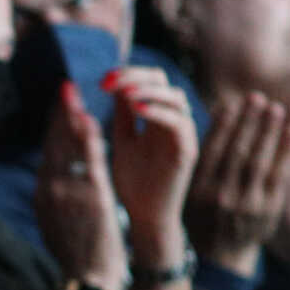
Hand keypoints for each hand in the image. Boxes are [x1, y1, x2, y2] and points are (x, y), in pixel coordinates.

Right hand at [35, 80, 126, 289]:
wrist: (87, 282)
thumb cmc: (79, 255)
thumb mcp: (59, 223)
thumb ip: (58, 198)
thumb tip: (57, 181)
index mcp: (43, 196)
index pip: (48, 153)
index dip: (53, 127)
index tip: (59, 107)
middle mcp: (50, 191)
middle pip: (53, 144)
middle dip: (58, 114)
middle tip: (64, 87)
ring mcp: (67, 194)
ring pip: (67, 148)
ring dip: (70, 119)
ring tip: (74, 95)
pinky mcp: (89, 199)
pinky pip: (88, 162)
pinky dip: (87, 140)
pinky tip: (90, 121)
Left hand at [103, 64, 197, 265]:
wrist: (144, 215)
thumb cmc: (134, 181)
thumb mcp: (123, 142)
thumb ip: (122, 116)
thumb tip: (114, 85)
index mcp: (156, 117)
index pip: (150, 81)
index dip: (129, 74)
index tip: (103, 80)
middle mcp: (172, 121)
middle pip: (164, 82)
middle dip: (136, 76)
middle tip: (111, 82)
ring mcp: (182, 135)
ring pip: (176, 98)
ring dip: (149, 91)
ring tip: (126, 93)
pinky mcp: (187, 151)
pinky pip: (179, 123)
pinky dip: (159, 112)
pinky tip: (138, 110)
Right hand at [185, 92, 289, 274]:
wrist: (221, 256)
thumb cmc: (204, 215)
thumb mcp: (191, 190)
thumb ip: (203, 158)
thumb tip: (219, 114)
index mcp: (198, 190)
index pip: (212, 150)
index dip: (224, 124)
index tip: (233, 102)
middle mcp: (220, 196)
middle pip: (237, 152)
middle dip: (249, 122)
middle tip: (259, 97)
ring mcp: (246, 204)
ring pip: (259, 161)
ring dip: (269, 132)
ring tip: (277, 108)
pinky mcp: (268, 210)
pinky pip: (279, 175)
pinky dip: (286, 152)